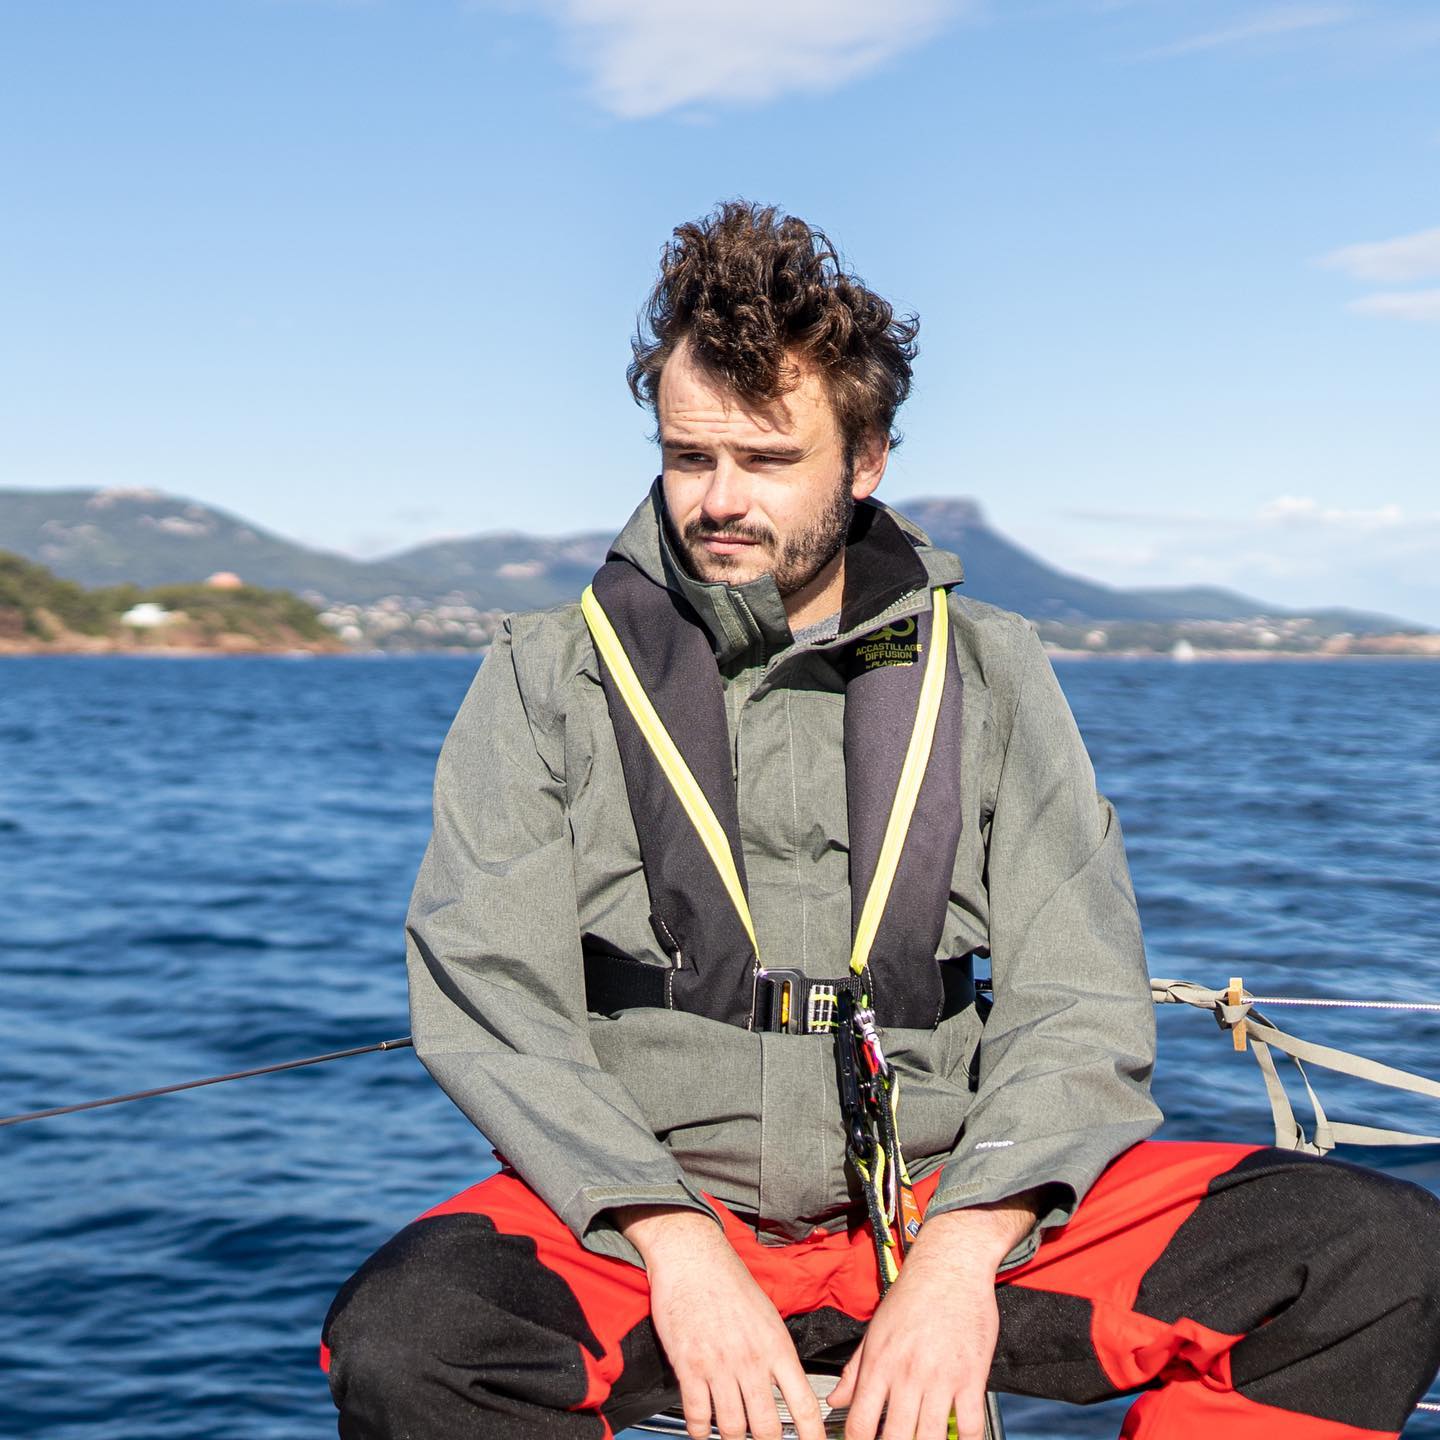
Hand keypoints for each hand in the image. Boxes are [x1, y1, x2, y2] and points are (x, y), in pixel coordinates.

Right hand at [617, 1206, 825, 1439]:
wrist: (693, 1257)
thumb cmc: (729, 1281)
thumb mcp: (767, 1314)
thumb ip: (776, 1353)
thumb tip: (786, 1387)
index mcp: (776, 1346)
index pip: (803, 1404)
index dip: (813, 1436)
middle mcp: (751, 1360)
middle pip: (767, 1428)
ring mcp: (720, 1366)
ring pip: (732, 1428)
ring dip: (733, 1437)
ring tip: (733, 1435)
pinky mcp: (689, 1366)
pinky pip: (698, 1416)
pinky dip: (701, 1430)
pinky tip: (703, 1428)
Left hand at [827, 1197, 1037, 1439]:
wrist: (950, 1265)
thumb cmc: (912, 1295)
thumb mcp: (875, 1328)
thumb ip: (855, 1369)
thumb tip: (835, 1400)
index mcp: (880, 1363)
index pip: (860, 1423)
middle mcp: (907, 1374)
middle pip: (894, 1439)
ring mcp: (940, 1378)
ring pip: (930, 1438)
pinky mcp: (971, 1377)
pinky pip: (969, 1427)